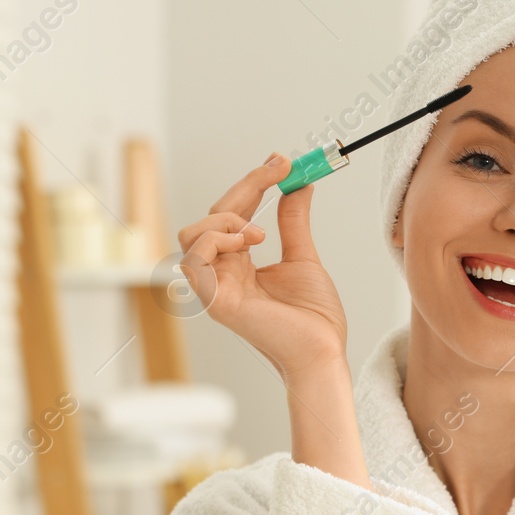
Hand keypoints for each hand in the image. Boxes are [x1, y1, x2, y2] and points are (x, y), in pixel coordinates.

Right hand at [176, 154, 347, 381]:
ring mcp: (216, 288)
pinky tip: (248, 242)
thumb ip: (293, 221)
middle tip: (280, 169)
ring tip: (260, 231)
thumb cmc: (314, 319)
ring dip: (225, 218)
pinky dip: (217, 240)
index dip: (252, 184)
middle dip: (245, 186)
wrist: (323, 351)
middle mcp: (223, 274)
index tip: (280, 162)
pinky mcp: (216, 301)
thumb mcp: (303, 257)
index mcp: (239, 264)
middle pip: (210, 216)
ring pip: (192, 234)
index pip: (231, 214)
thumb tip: (299, 186)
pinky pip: (195, 260)